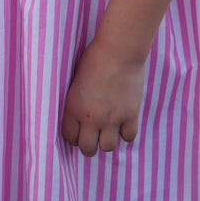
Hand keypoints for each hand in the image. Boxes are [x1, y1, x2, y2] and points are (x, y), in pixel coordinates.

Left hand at [60, 38, 145, 156]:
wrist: (118, 51)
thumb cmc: (94, 58)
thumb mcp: (76, 81)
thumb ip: (77, 101)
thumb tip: (79, 117)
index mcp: (73, 107)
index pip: (69, 137)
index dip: (74, 137)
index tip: (78, 133)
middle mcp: (91, 118)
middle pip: (88, 149)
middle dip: (89, 145)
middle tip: (93, 136)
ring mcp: (112, 119)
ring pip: (108, 148)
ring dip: (107, 141)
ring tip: (108, 131)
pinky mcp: (130, 116)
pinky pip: (128, 137)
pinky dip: (126, 133)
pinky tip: (123, 124)